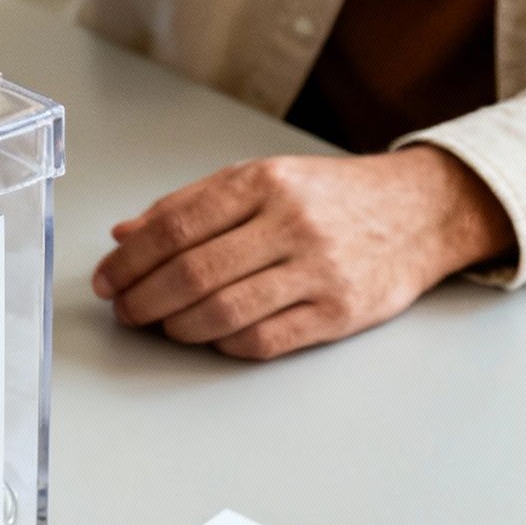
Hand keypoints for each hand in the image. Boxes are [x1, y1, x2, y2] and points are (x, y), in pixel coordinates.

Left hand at [91, 146, 516, 359]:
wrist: (419, 211)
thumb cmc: (329, 197)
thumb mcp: (260, 179)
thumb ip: (190, 205)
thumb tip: (123, 234)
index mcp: (263, 183)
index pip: (174, 226)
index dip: (129, 260)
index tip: (106, 279)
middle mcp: (291, 223)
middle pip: (191, 273)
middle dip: (143, 299)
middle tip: (125, 310)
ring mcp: (318, 270)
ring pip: (222, 312)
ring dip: (176, 327)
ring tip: (161, 325)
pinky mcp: (338, 313)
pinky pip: (262, 340)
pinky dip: (223, 344)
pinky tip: (210, 336)